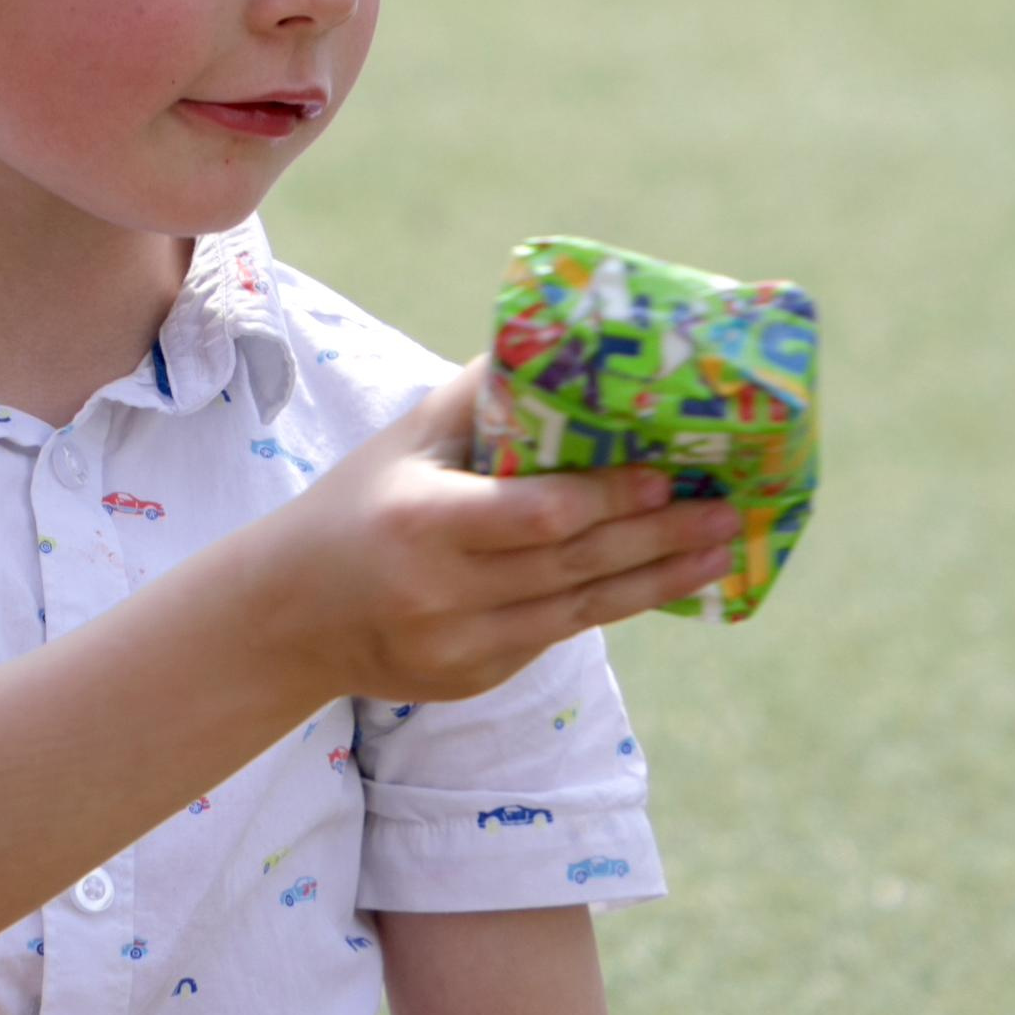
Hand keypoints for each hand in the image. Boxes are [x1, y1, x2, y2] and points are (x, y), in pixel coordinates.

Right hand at [251, 365, 739, 711]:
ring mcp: (462, 645)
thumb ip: (477, 395)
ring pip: (581, 611)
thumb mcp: (404, 441)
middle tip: (726, 511)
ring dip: (657, 579)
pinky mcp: (474, 677)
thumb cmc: (352, 508)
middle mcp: (445, 592)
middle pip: (574, 564)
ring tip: (720, 552)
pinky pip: (558, 635)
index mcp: (425, 522)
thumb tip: (556, 337)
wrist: (288, 617)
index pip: (538, 515)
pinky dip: (613, 605)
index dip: (610, 496)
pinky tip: (663, 581)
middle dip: (658, 537)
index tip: (668, 472)